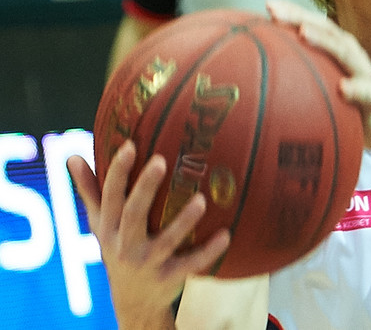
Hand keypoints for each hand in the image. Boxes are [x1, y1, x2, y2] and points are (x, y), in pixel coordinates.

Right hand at [67, 142, 228, 326]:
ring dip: (183, 221)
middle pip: (133, 214)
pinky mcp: (169, 278)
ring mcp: (147, 263)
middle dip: (144, 188)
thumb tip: (71, 156)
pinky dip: (208, 251)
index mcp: (108, 227)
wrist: (132, 300)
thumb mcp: (101, 224)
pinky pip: (191, 264)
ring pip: (166, 241)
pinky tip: (225, 235)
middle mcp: (124, 245)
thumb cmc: (118, 247)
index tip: (130, 145)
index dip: (118, 171)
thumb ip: (90, 191)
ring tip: (201, 199)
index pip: (110, 196)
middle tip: (161, 160)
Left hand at [266, 0, 370, 149]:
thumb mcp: (324, 83)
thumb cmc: (347, 102)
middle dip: (302, 18)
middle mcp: (352, 55)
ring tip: (304, 34)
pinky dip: (357, 88)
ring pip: (345, 54)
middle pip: (327, 31)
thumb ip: (301, 73)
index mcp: (338, 49)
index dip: (294, 12)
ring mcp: (365, 75)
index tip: (269, 5)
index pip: (315, 24)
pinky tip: (344, 88)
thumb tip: (261, 72)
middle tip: (276, 13)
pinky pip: (367, 93)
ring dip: (325, 42)